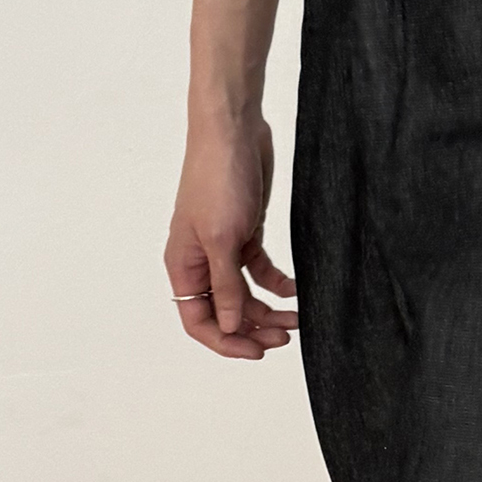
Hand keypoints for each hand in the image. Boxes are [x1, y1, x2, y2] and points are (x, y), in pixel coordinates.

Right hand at [166, 112, 297, 359]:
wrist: (234, 130)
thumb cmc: (217, 178)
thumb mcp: (222, 238)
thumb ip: (227, 285)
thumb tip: (229, 325)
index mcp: (183, 265)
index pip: (199, 320)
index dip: (226, 341)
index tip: (259, 351)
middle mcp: (201, 261)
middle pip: (225, 312)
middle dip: (253, 329)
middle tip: (286, 337)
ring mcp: (224, 248)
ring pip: (246, 295)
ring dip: (270, 311)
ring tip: (297, 319)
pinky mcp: (247, 232)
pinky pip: (261, 271)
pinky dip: (278, 284)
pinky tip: (296, 290)